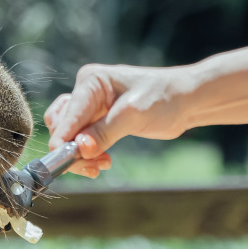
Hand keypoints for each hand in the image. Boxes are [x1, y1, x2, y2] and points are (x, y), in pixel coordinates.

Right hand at [44, 62, 197, 177]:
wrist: (186, 100)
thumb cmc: (163, 98)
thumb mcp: (133, 115)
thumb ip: (104, 132)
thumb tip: (80, 149)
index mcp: (91, 81)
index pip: (68, 114)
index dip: (63, 139)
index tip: (62, 160)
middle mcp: (86, 91)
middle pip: (62, 125)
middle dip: (72, 149)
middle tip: (91, 167)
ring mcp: (91, 106)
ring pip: (69, 135)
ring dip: (79, 154)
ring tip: (101, 165)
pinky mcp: (99, 120)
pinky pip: (82, 140)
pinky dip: (88, 154)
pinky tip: (103, 161)